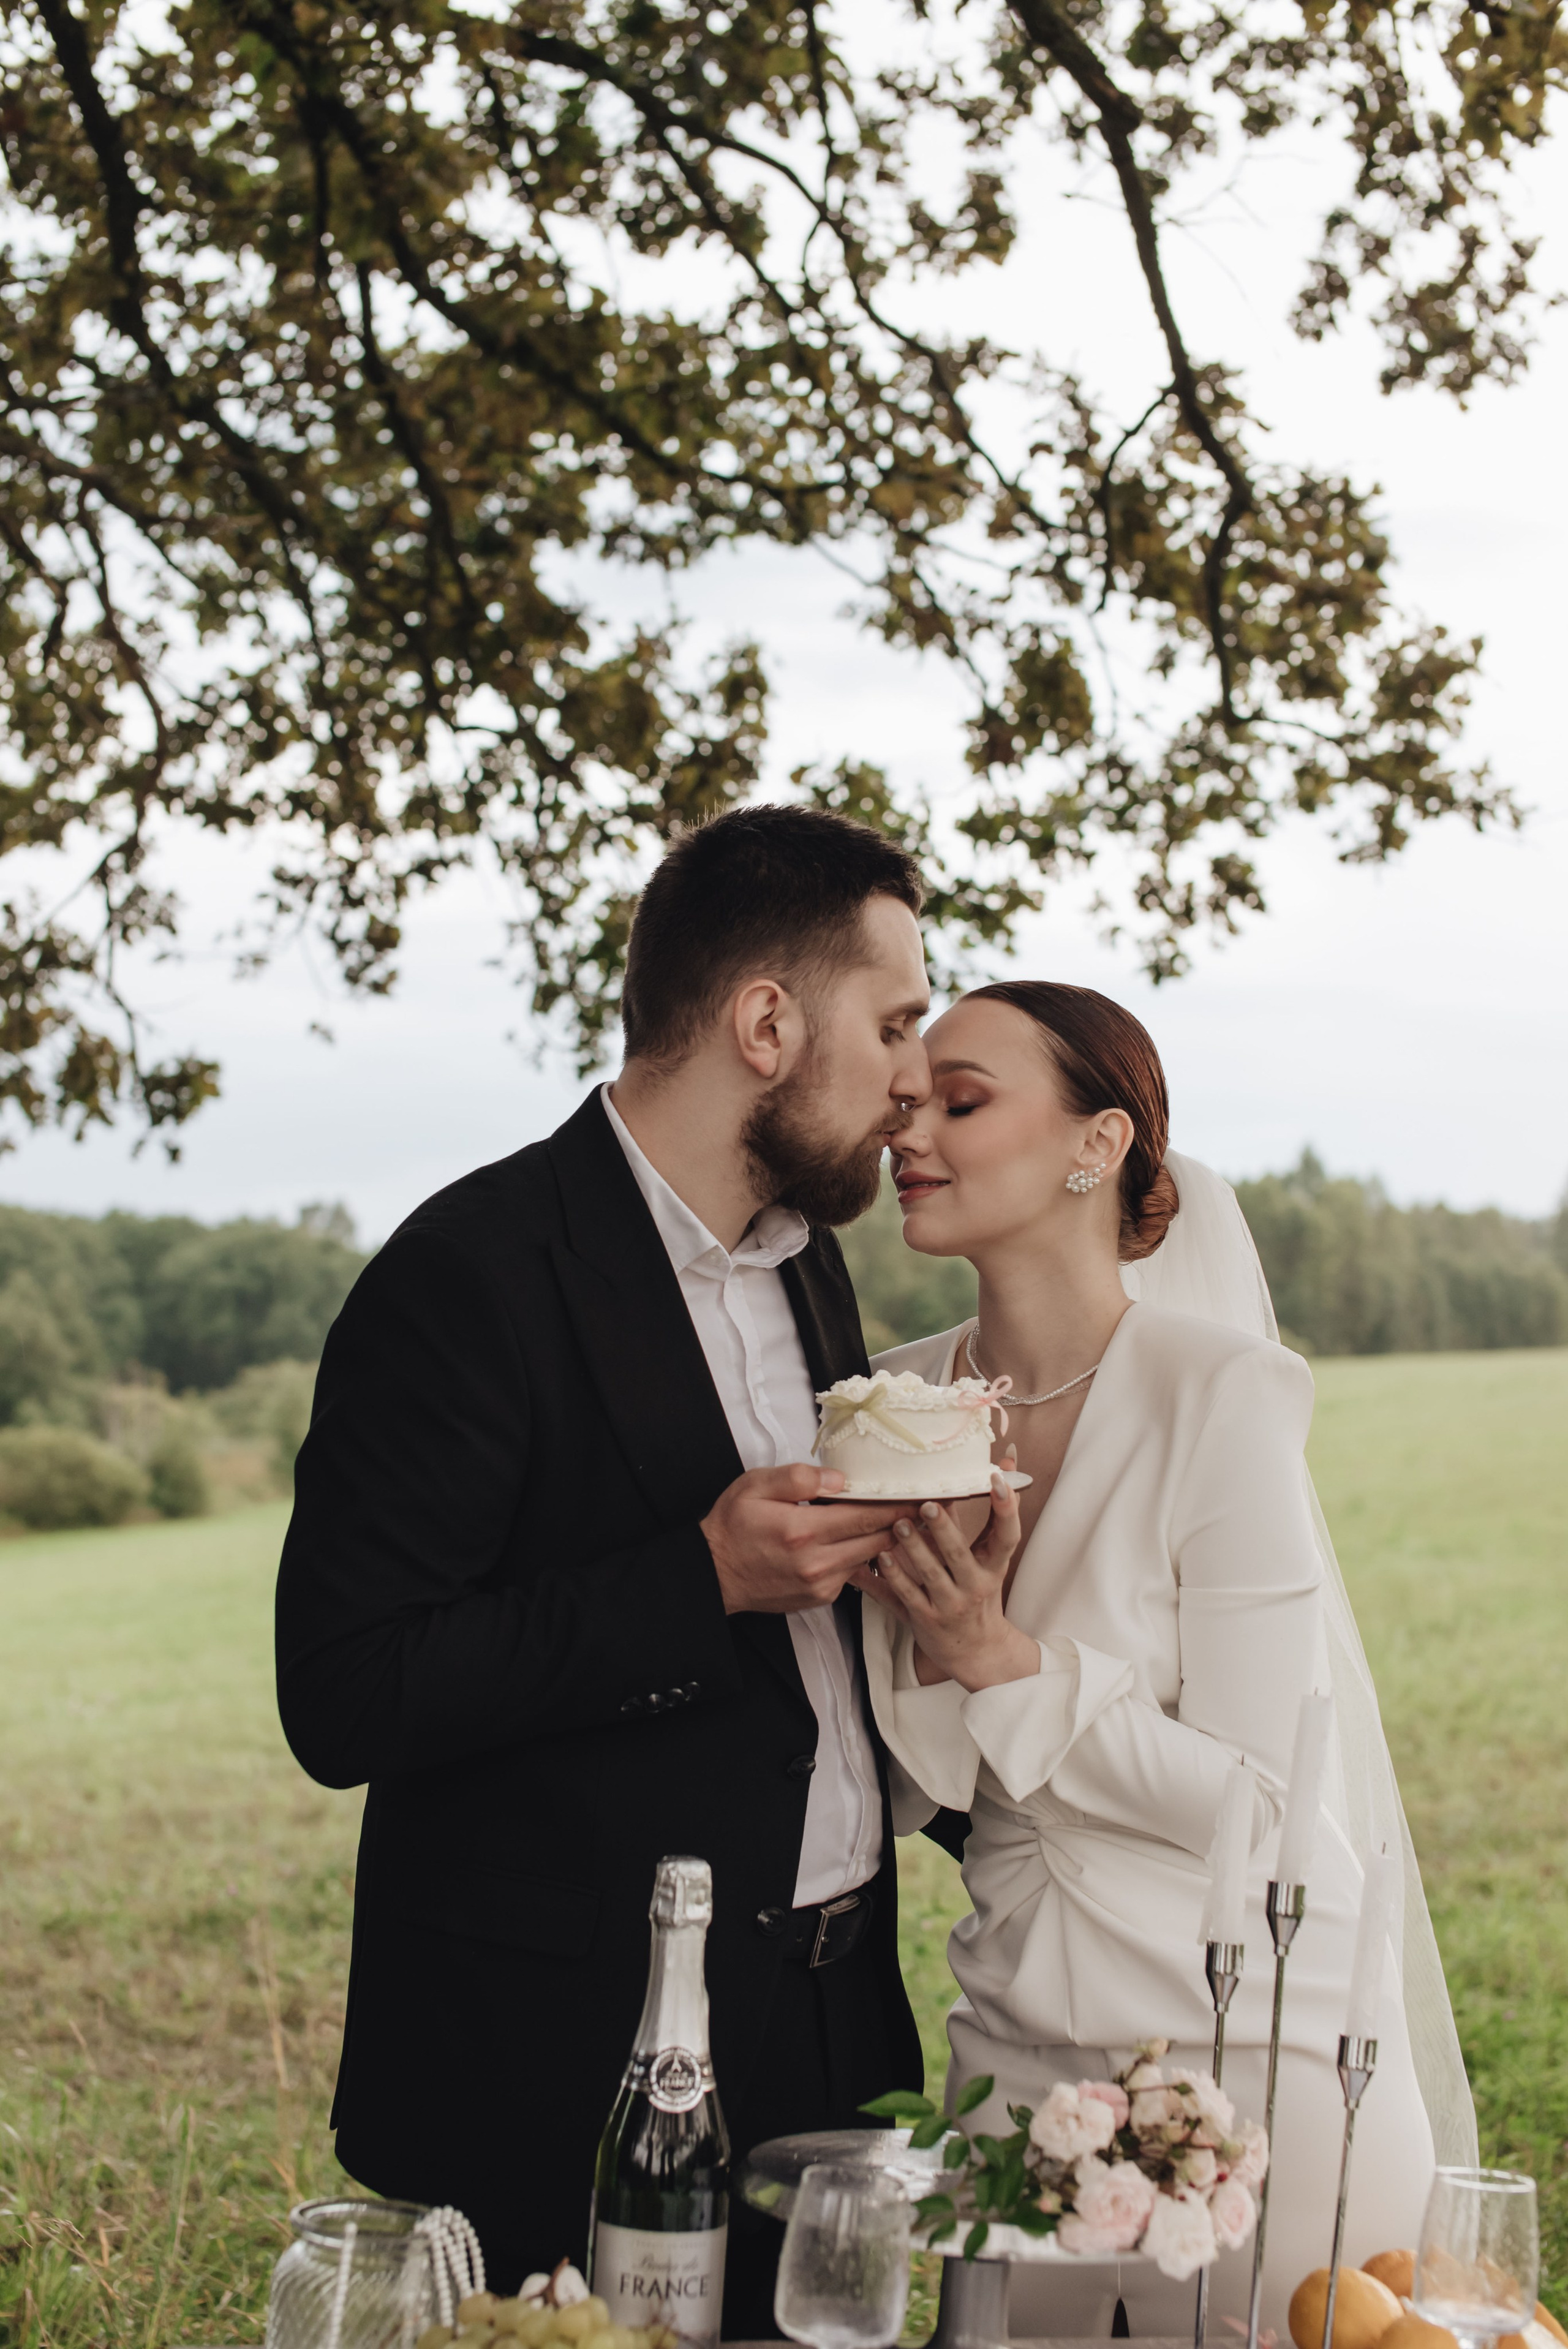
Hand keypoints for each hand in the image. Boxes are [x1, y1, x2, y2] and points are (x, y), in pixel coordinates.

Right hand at [701, 1464, 910, 1615]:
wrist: (715, 1574)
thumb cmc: (733, 1526)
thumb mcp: (756, 1486)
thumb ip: (799, 1478)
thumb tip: (839, 1479)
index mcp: (804, 1531)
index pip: (866, 1516)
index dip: (899, 1505)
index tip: (924, 1496)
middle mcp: (817, 1563)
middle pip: (877, 1540)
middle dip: (904, 1523)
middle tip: (927, 1507)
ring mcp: (821, 1584)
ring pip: (869, 1558)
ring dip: (888, 1540)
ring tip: (905, 1521)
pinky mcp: (820, 1597)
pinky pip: (853, 1573)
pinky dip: (864, 1556)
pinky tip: (865, 1540)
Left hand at [845, 1473, 1035, 1691]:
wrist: (978, 1652)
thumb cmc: (982, 1593)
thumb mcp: (993, 1558)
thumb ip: (995, 1513)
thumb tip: (1008, 1458)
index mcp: (993, 1566)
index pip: (1007, 1536)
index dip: (1006, 1508)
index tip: (998, 1480)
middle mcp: (974, 1586)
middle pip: (959, 1555)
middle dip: (943, 1530)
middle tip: (928, 1505)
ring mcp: (949, 1604)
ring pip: (929, 1574)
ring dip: (912, 1548)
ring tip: (898, 1525)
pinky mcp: (924, 1619)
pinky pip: (905, 1595)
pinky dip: (891, 1576)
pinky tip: (879, 1557)